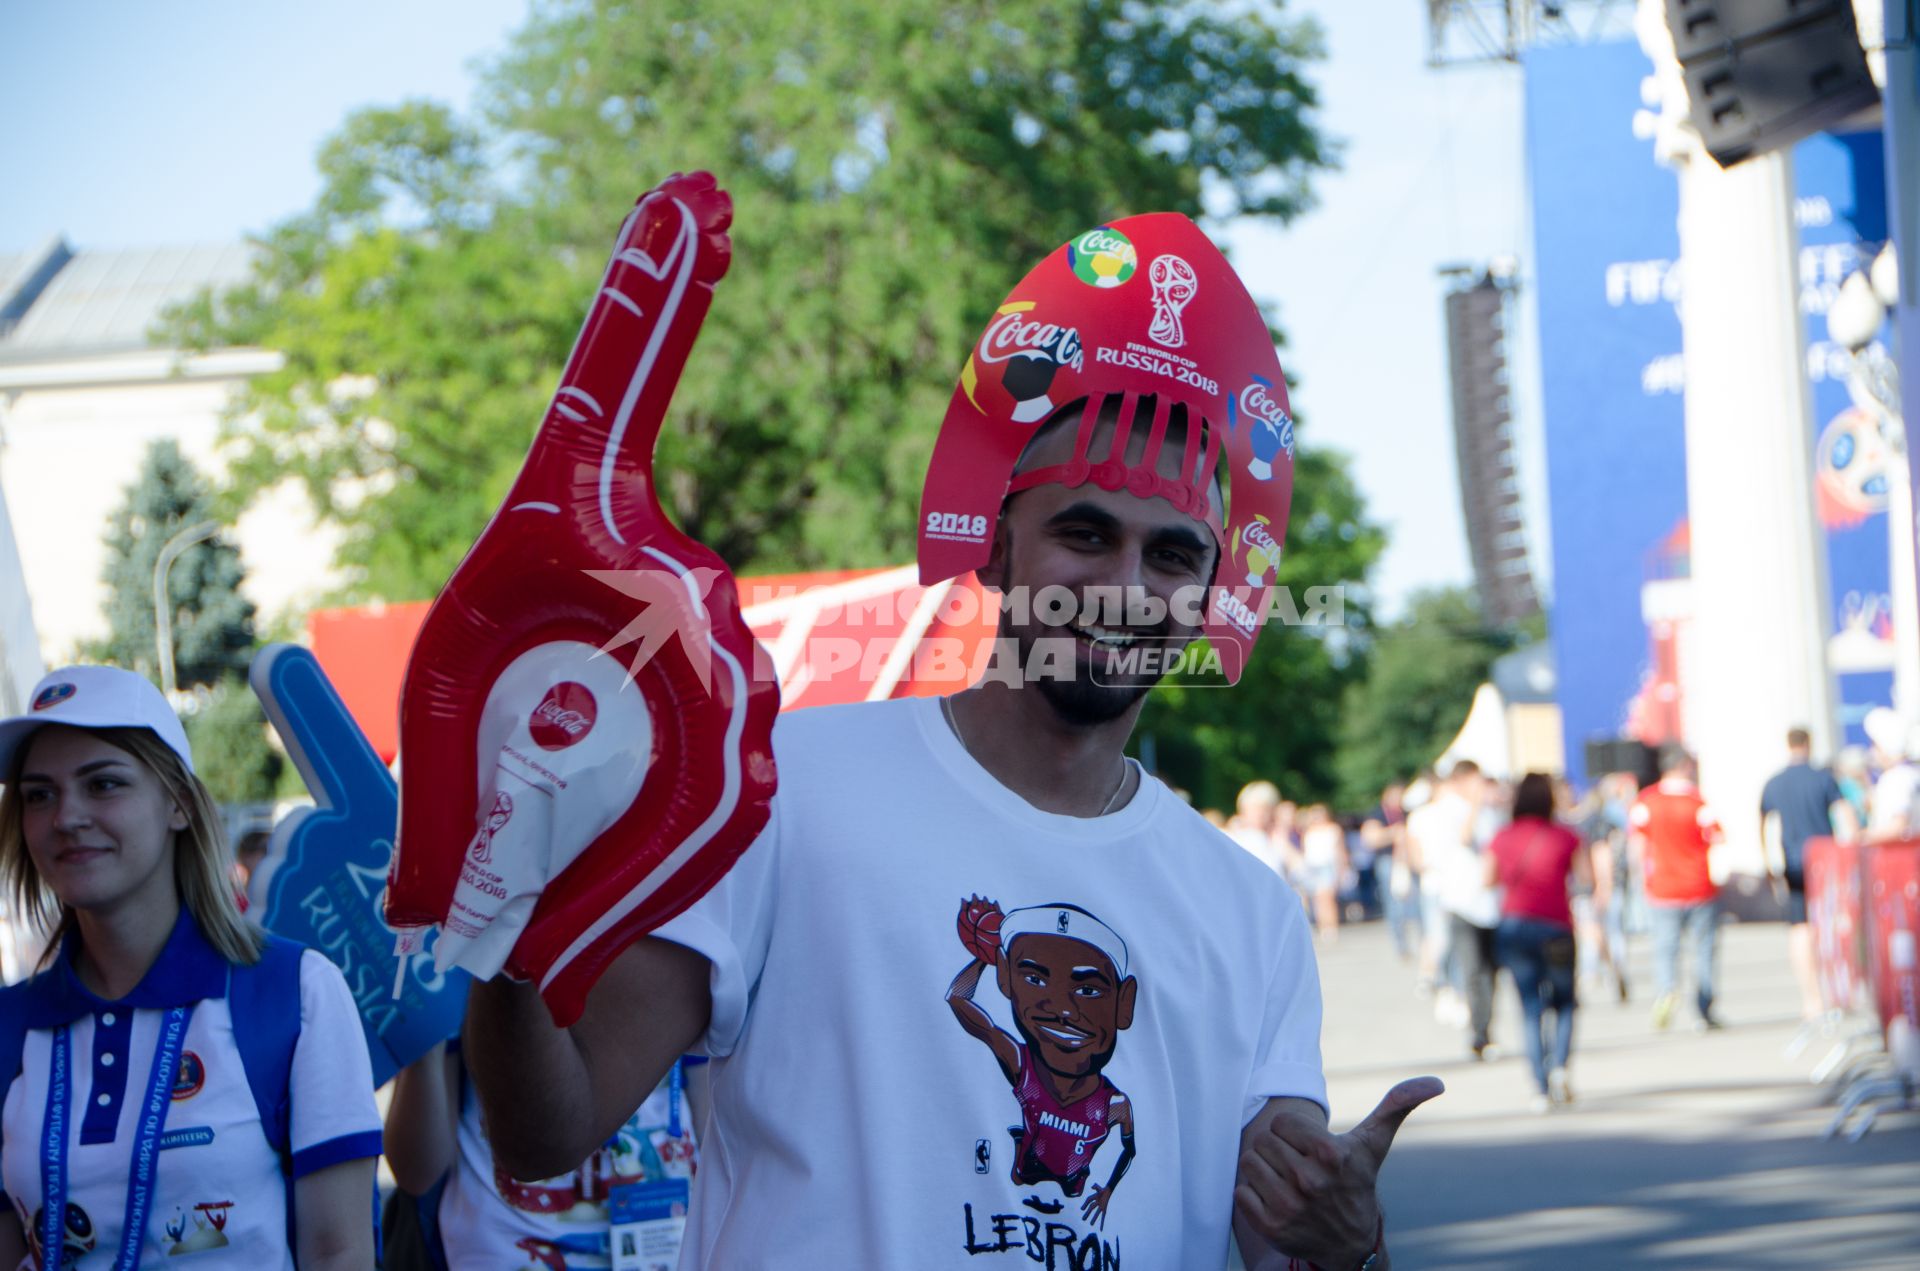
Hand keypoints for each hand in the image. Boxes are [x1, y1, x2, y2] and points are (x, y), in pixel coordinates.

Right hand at [1080, 1182, 1115, 1228]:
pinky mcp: (1104, 1209)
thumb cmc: (1102, 1189)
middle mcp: (1096, 1203)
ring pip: (1097, 1213)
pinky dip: (1102, 1222)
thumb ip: (1096, 1186)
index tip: (1082, 1209)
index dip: (1085, 1204)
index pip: (1089, 1200)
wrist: (1108, 1190)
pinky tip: (1101, 1228)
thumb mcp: (1098, 1187)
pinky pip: (1103, 1216)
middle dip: (1087, 1214)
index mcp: (1094, 1197)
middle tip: (1083, 1219)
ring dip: (1094, 1219)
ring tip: (1091, 1224)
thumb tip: (1092, 1187)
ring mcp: (1100, 1206)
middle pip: (1091, 1208)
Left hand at [1235, 1077, 1442, 1267]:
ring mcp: (1289, 1206)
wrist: (1351, 1243)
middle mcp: (1310, 1181)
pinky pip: (1240, 1192)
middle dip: (1278, 1151)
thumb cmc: (1357, 1183)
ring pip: (1249, 1163)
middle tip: (1298, 1166)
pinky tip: (1275, 1200)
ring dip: (1263, 1170)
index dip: (1293, 1133)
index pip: (1281, 1122)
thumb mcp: (1374, 1144)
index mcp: (1331, 1154)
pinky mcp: (1272, 1227)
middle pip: (1263, 1141)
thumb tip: (1436, 1082)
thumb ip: (1397, 1106)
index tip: (1310, 1148)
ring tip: (1286, 1182)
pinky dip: (1252, 1195)